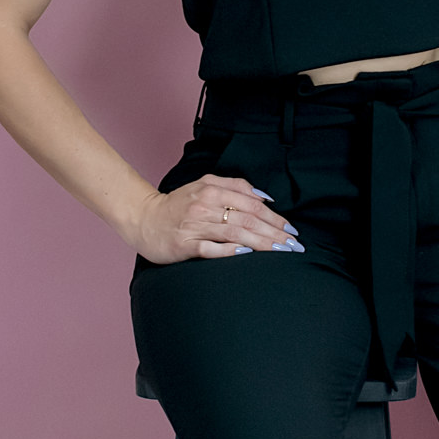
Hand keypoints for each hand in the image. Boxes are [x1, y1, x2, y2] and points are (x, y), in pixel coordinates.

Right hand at [131, 173, 305, 263]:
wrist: (143, 218)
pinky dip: (230, 250)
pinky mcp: (184, 246)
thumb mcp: (205, 185)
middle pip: (247, 219)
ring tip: (281, 251)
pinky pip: (211, 249)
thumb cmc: (179, 204)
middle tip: (295, 245)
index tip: (292, 230)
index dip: (274, 217)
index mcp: (212, 189)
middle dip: (275, 233)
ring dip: (262, 243)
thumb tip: (265, 198)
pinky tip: (248, 253)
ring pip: (234, 233)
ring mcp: (194, 226)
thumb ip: (235, 187)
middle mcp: (204, 205)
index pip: (251, 204)